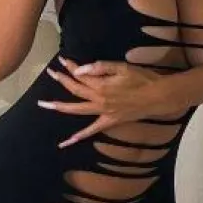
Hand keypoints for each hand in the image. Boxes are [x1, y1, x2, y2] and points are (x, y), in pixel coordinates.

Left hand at [38, 57, 163, 147]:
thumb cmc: (142, 78)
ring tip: (44, 104)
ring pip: (77, 110)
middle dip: (62, 81)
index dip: (71, 67)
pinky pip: (91, 131)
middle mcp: (99, 100)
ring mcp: (103, 112)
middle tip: (51, 73)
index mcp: (101, 85)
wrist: (157, 97)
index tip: (63, 60)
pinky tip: (65, 142)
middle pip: (75, 91)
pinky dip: (78, 137)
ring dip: (59, 106)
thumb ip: (99, 67)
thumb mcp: (122, 67)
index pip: (81, 75)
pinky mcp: (109, 121)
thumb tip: (80, 70)